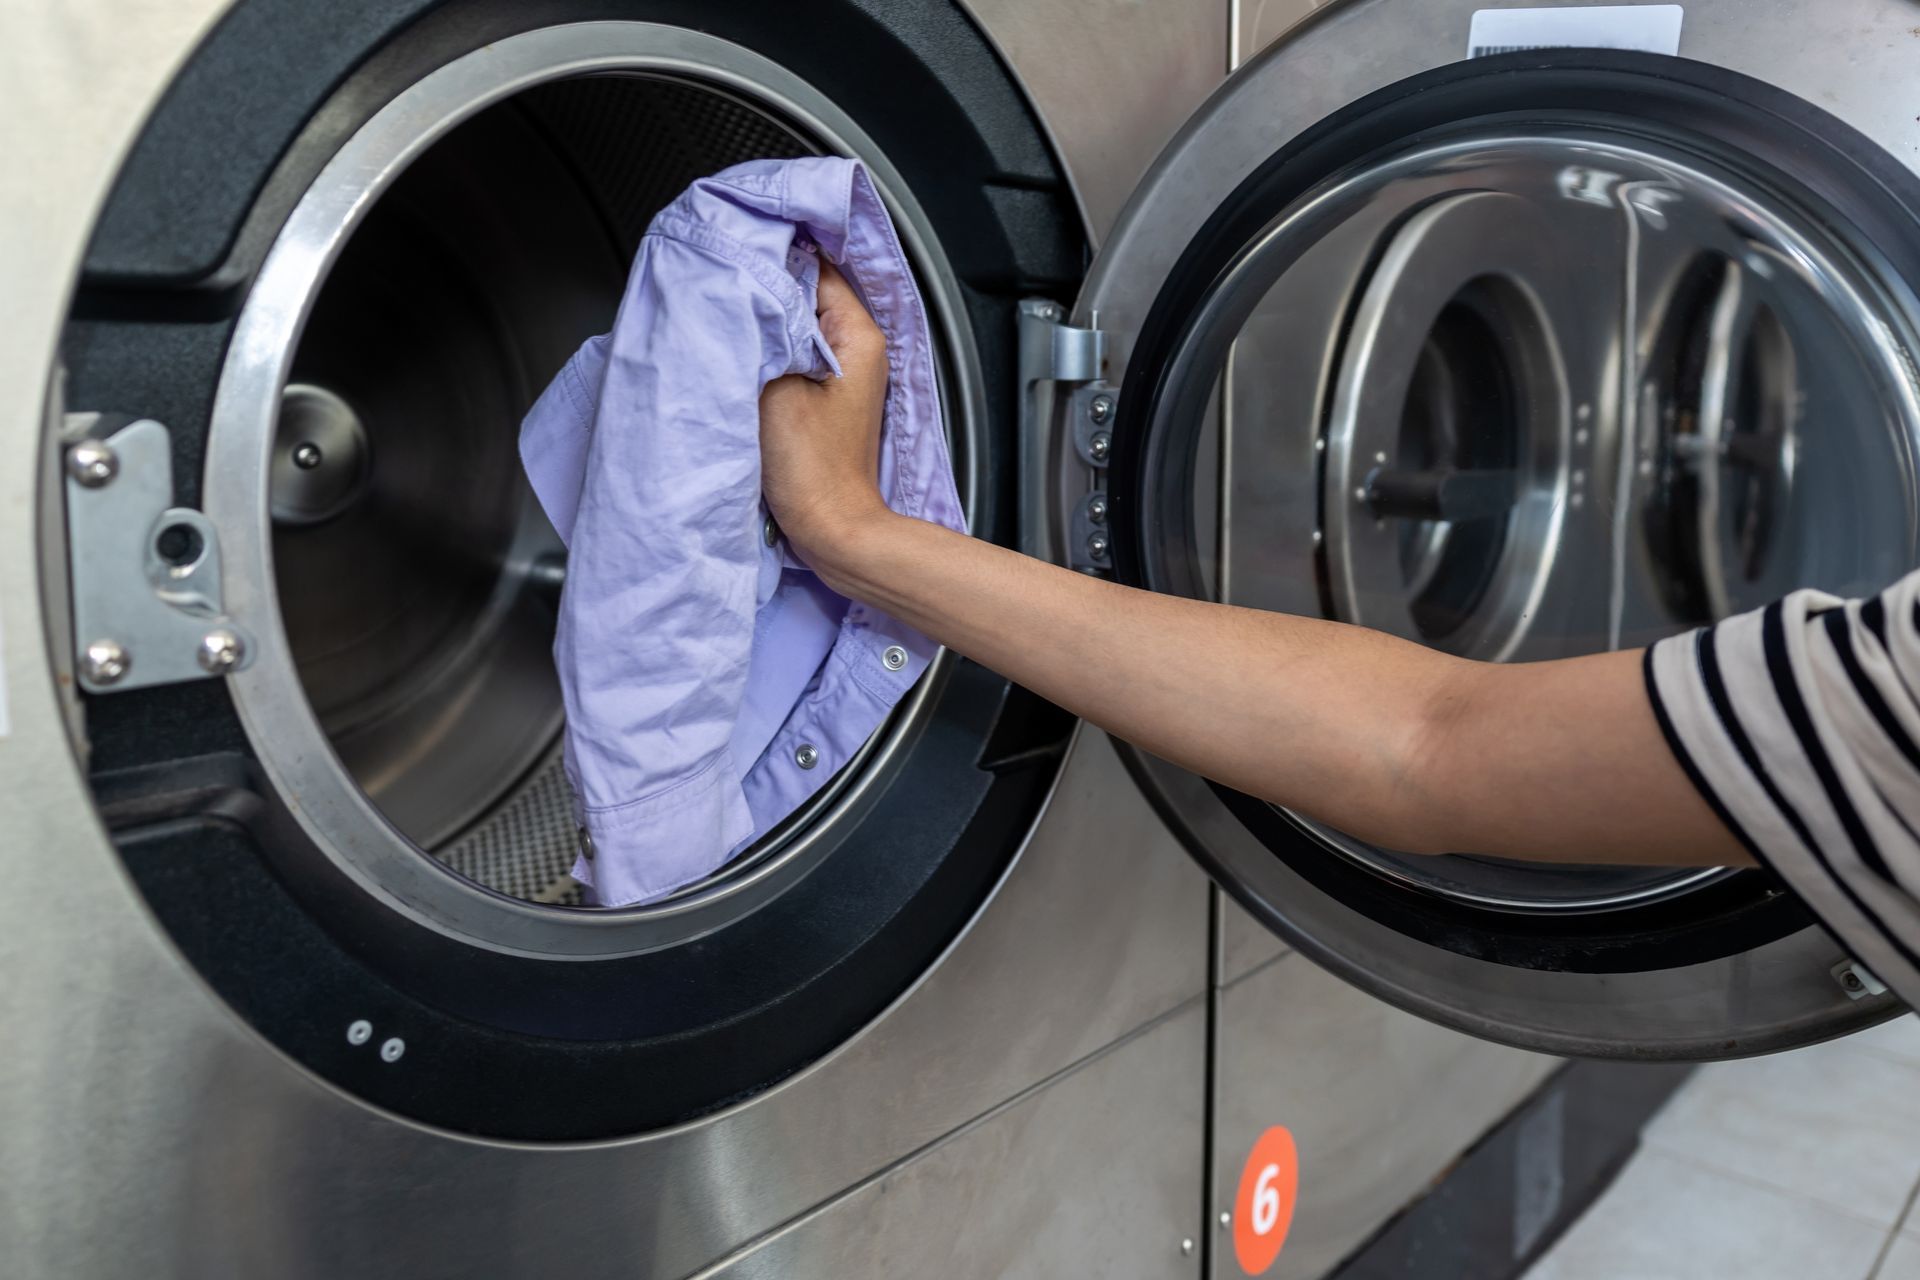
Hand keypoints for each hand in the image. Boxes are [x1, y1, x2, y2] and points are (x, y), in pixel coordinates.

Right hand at [760, 260, 893, 569]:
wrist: (831, 529)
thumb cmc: (813, 469)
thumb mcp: (775, 388)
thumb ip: (761, 335)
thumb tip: (746, 294)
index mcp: (856, 334)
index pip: (813, 266)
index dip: (770, 260)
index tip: (733, 260)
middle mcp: (857, 348)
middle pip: (803, 295)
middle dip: (763, 294)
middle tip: (722, 293)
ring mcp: (841, 373)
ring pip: (794, 327)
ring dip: (762, 327)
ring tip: (729, 327)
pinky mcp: (823, 397)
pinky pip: (791, 357)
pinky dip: (767, 355)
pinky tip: (742, 361)